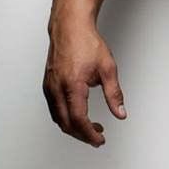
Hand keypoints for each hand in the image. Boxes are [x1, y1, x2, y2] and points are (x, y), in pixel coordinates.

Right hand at [43, 22, 126, 147]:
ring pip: (58, 118)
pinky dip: (65, 117)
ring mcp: (50, 87)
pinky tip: (77, 114)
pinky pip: (54, 108)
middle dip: (82, 134)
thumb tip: (120, 113)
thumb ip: (114, 94)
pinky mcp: (47, 84)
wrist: (70, 27)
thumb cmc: (87, 43)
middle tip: (97, 136)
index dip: (89, 134)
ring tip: (90, 126)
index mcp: (73, 86)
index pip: (79, 120)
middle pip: (66, 124)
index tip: (99, 140)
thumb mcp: (108, 69)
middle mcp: (57, 89)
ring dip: (73, 127)